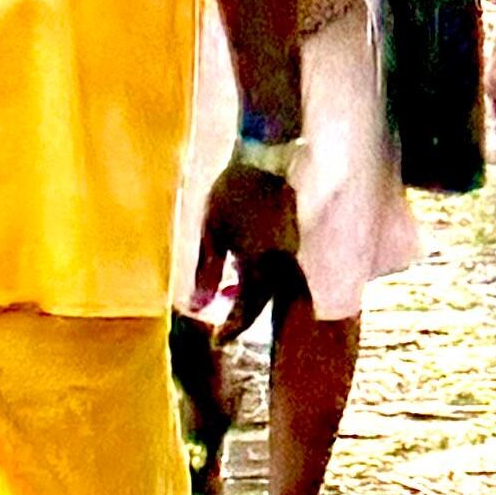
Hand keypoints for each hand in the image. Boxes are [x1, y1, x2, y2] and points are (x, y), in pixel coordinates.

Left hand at [194, 152, 305, 317]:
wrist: (271, 153)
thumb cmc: (235, 190)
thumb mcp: (213, 229)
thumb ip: (207, 269)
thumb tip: (196, 306)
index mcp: (261, 266)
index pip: (247, 312)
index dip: (231, 329)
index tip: (218, 341)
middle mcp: (283, 265)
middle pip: (265, 303)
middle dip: (246, 315)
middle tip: (226, 319)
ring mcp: (296, 251)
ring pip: (278, 286)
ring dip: (256, 294)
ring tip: (234, 287)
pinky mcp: (299, 236)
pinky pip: (285, 267)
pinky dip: (266, 274)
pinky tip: (252, 263)